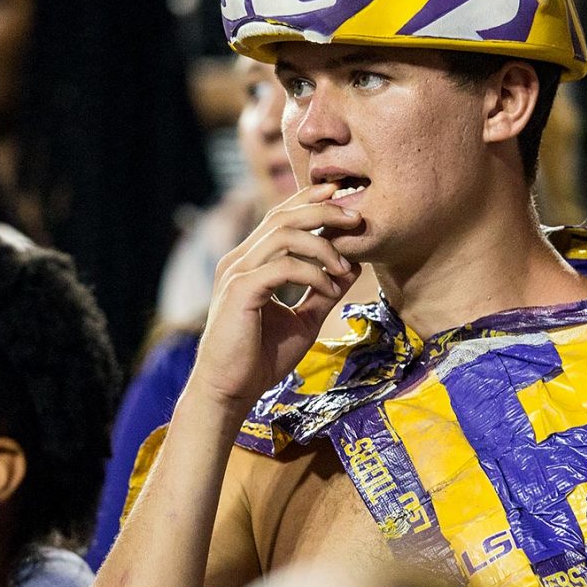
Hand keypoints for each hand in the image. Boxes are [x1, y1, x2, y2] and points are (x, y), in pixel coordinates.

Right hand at [191, 183, 362, 409]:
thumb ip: (324, 291)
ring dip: (322, 244)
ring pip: (283, 234)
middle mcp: (240, 259)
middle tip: (356, 218)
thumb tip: (354, 266)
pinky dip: (312, 273)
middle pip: (282, 215)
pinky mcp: (240, 290)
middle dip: (322, 210)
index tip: (342, 195)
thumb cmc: (261, 358)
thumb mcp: (304, 320)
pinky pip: (282, 267)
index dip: (310, 200)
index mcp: (251, 261)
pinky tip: (330, 287)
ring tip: (346, 265)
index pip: (280, 216)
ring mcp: (237, 272)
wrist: (230, 391)